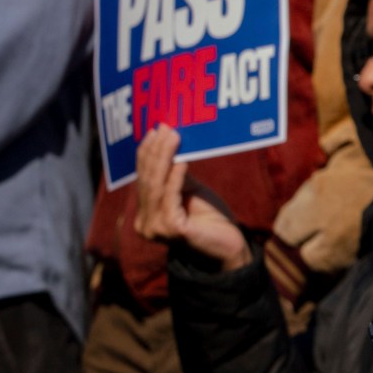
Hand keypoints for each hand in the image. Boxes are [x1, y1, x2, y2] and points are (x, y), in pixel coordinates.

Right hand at [135, 126, 253, 270]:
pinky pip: (170, 197)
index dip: (147, 154)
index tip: (155, 131)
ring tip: (173, 137)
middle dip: (156, 151)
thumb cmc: (210, 217)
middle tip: (164, 128)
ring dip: (164, 158)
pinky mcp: (172, 231)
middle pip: (148, 180)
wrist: (229, 244)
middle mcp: (145, 223)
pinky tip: (181, 161)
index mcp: (145, 213)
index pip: (142, 179)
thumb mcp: (189, 189)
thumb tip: (168, 142)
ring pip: (156, 186)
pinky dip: (176, 178)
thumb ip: (175, 173)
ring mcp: (156, 228)